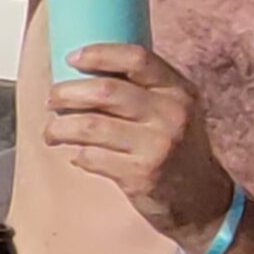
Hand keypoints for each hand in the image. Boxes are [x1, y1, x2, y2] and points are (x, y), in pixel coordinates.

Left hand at [45, 43, 237, 253]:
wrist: (201, 198)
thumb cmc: (176, 144)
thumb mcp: (174, 108)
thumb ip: (143, 87)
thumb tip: (84, 66)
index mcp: (178, 90)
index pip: (137, 59)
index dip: (99, 54)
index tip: (71, 58)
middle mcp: (171, 115)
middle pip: (106, 91)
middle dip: (67, 92)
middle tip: (52, 98)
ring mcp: (156, 146)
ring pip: (91, 126)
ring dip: (60, 127)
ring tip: (51, 130)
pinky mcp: (140, 175)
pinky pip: (92, 157)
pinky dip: (77, 154)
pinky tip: (76, 153)